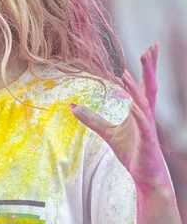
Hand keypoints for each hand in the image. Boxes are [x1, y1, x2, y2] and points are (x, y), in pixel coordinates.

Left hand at [69, 43, 167, 191]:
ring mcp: (149, 127)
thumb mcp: (107, 133)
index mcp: (141, 110)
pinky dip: (139, 114)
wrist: (145, 175)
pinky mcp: (147, 141)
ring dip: (136, 88)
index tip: (148, 48)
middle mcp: (147, 115)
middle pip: (150, 86)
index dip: (147, 66)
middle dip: (150, 68)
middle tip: (150, 48)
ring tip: (125, 74)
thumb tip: (72, 107)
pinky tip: (133, 105)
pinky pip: (144, 125)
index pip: (145, 84)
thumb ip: (92, 119)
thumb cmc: (132, 152)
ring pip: (145, 103)